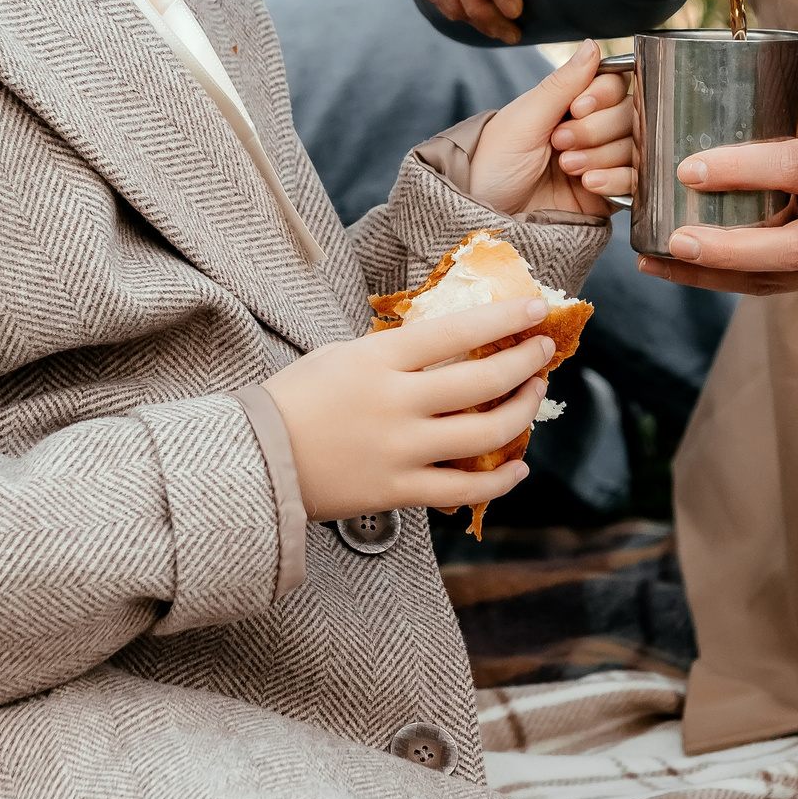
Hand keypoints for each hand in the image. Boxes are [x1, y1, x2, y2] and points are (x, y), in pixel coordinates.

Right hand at [266, 297, 555, 521]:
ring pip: (484, 435)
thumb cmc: (296, 399)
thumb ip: (393, 351)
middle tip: (542, 351)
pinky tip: (517, 467)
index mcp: (379, 360)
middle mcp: (396, 403)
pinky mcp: (398, 491)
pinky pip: (463, 490)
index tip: (536, 307)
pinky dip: (500, 481)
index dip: (504, 318)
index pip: (457, 331)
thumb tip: (449, 342)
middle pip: (482, 382)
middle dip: (525, 363)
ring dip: (521, 413)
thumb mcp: (341, 356)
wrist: (256, 461)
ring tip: (533, 396)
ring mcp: (400, 450)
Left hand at [467, 40, 636, 216]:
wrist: (487, 215)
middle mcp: (590, 130)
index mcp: (570, 105)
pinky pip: (633, 180)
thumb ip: (563, 82)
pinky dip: (616, 179)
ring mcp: (601, 161)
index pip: (614, 85)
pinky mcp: (607, 193)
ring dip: (601, 155)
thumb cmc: (493, 163)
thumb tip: (593, 44)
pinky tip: (588, 183)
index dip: (603, 95)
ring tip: (566, 167)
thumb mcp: (525, 116)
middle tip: (560, 142)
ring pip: (633, 147)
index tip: (577, 108)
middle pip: (629, 114)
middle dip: (596, 129)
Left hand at [634, 124, 797, 296]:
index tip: (689, 169)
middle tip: (674, 238)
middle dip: (727, 248)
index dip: (742, 169)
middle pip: (793, 247)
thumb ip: (787, 145)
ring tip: (657, 259)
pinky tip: (675, 270)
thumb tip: (696, 131)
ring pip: (777, 280)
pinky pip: (772, 289)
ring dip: (711, 274)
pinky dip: (719, 281)